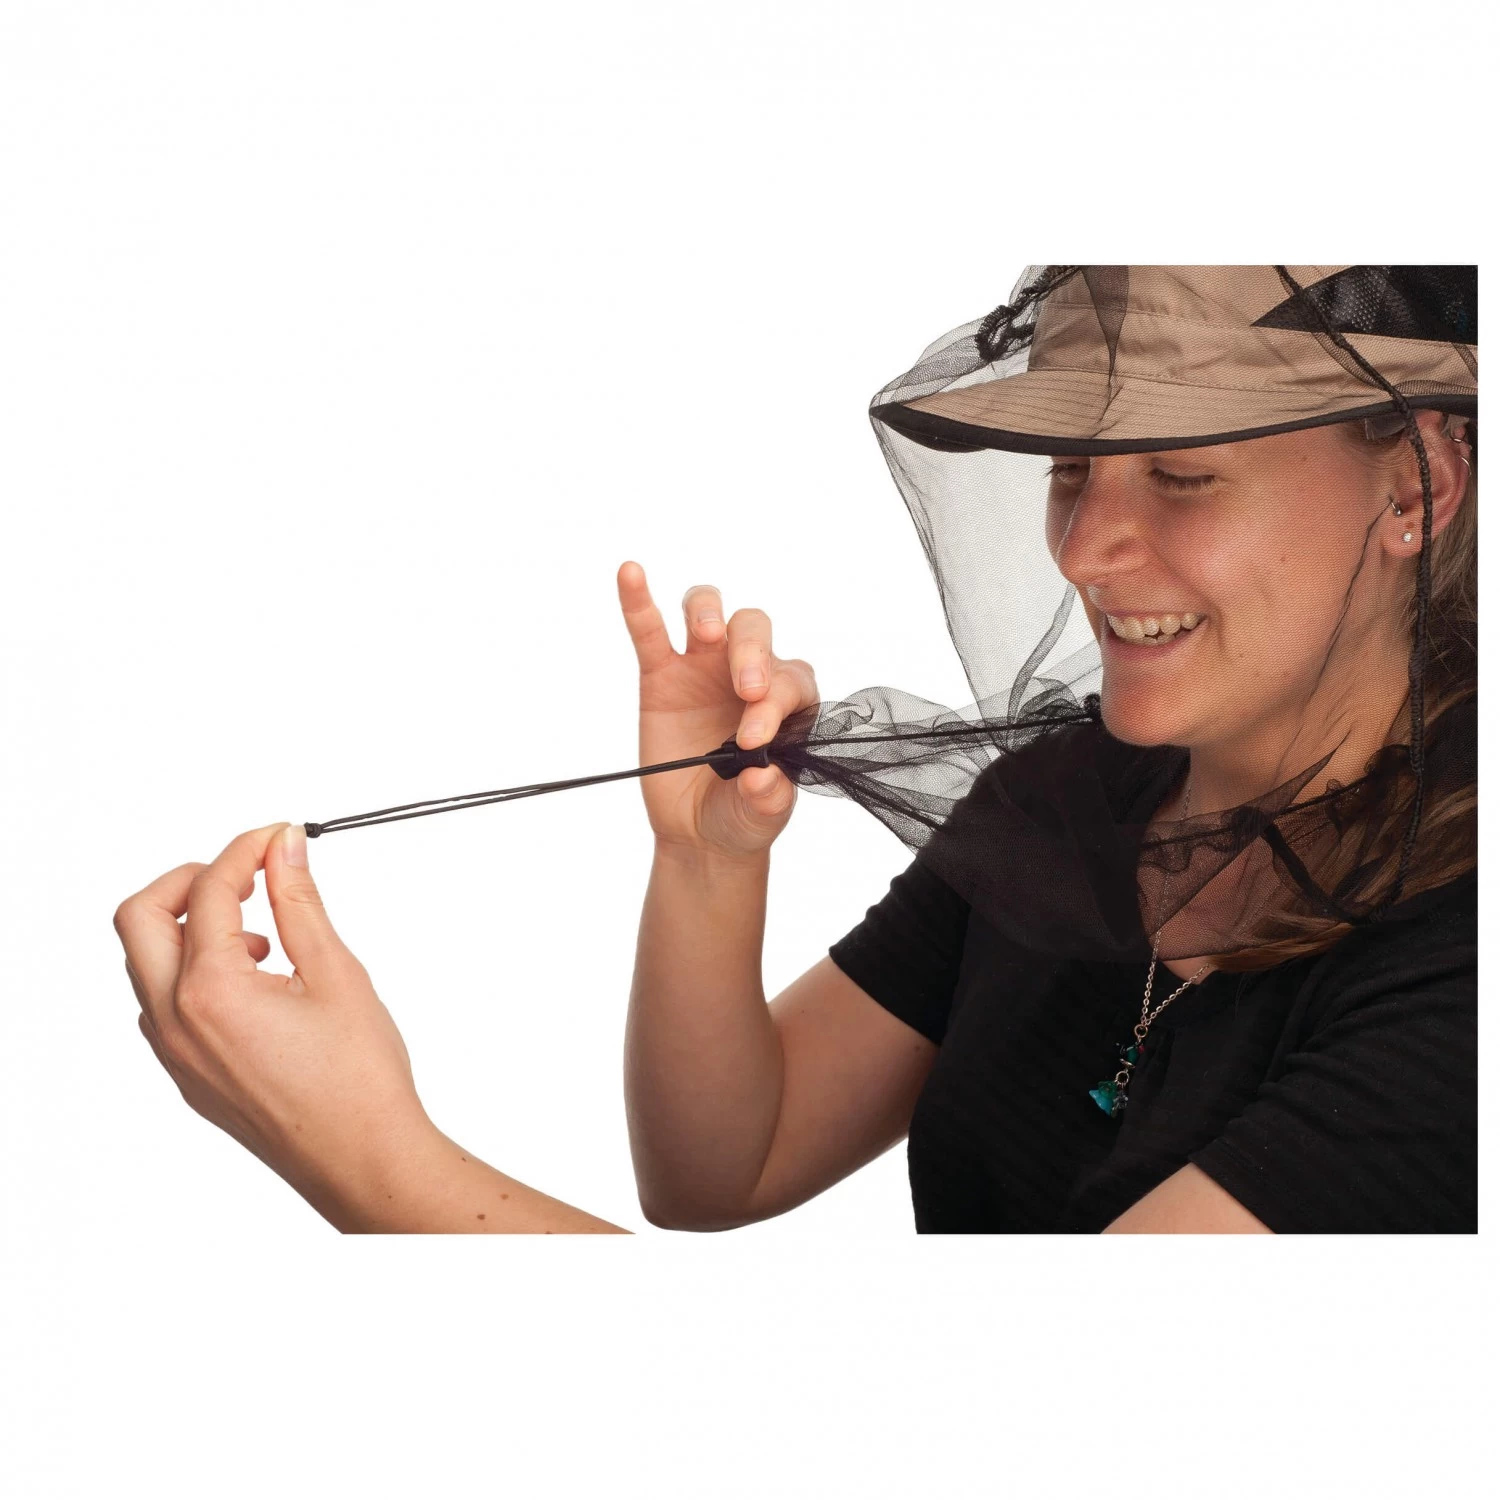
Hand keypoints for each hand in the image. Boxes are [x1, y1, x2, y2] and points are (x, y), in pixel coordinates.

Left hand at [114, 821, 436, 1228]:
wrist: (364, 1160)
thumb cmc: (360, 1079)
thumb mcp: (336, 973)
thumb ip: (300, 902)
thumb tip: (284, 849)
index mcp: (211, 991)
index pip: (206, 891)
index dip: (244, 850)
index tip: (278, 837)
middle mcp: (175, 1022)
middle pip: (140, 918)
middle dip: (188, 879)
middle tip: (245, 873)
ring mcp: (174, 1054)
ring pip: (147, 964)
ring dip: (190, 928)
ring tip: (262, 934)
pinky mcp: (188, 1076)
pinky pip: (163, 1005)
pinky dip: (195, 972)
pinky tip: (258, 980)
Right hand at [616, 560, 820, 860]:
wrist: (702, 833)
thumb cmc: (743, 814)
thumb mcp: (763, 815)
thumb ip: (770, 798)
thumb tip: (762, 776)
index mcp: (790, 699)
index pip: (787, 682)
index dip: (773, 705)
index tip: (752, 743)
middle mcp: (750, 672)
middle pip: (754, 631)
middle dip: (753, 654)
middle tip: (746, 693)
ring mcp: (703, 667)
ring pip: (709, 612)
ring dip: (708, 613)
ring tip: (704, 633)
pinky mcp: (661, 674)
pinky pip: (649, 631)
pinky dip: (639, 601)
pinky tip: (630, 573)